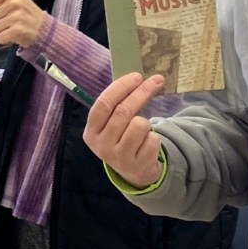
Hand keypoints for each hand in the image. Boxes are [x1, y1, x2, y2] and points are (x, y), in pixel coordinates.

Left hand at [0, 0, 46, 47]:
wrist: (47, 32)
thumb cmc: (27, 18)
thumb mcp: (14, 4)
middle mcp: (14, 2)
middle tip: (9, 24)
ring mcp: (17, 16)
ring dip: (0, 32)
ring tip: (13, 30)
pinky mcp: (19, 30)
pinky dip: (4, 40)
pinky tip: (15, 37)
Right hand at [83, 72, 163, 188]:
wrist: (132, 172)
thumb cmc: (121, 140)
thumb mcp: (112, 125)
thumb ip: (118, 104)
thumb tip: (138, 79)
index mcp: (91, 132)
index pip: (104, 104)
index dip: (121, 87)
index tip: (137, 76)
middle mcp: (102, 146)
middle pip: (123, 111)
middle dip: (142, 92)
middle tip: (156, 81)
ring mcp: (119, 158)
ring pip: (140, 124)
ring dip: (146, 122)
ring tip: (142, 131)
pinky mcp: (138, 166)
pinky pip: (153, 139)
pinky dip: (154, 138)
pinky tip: (146, 145)